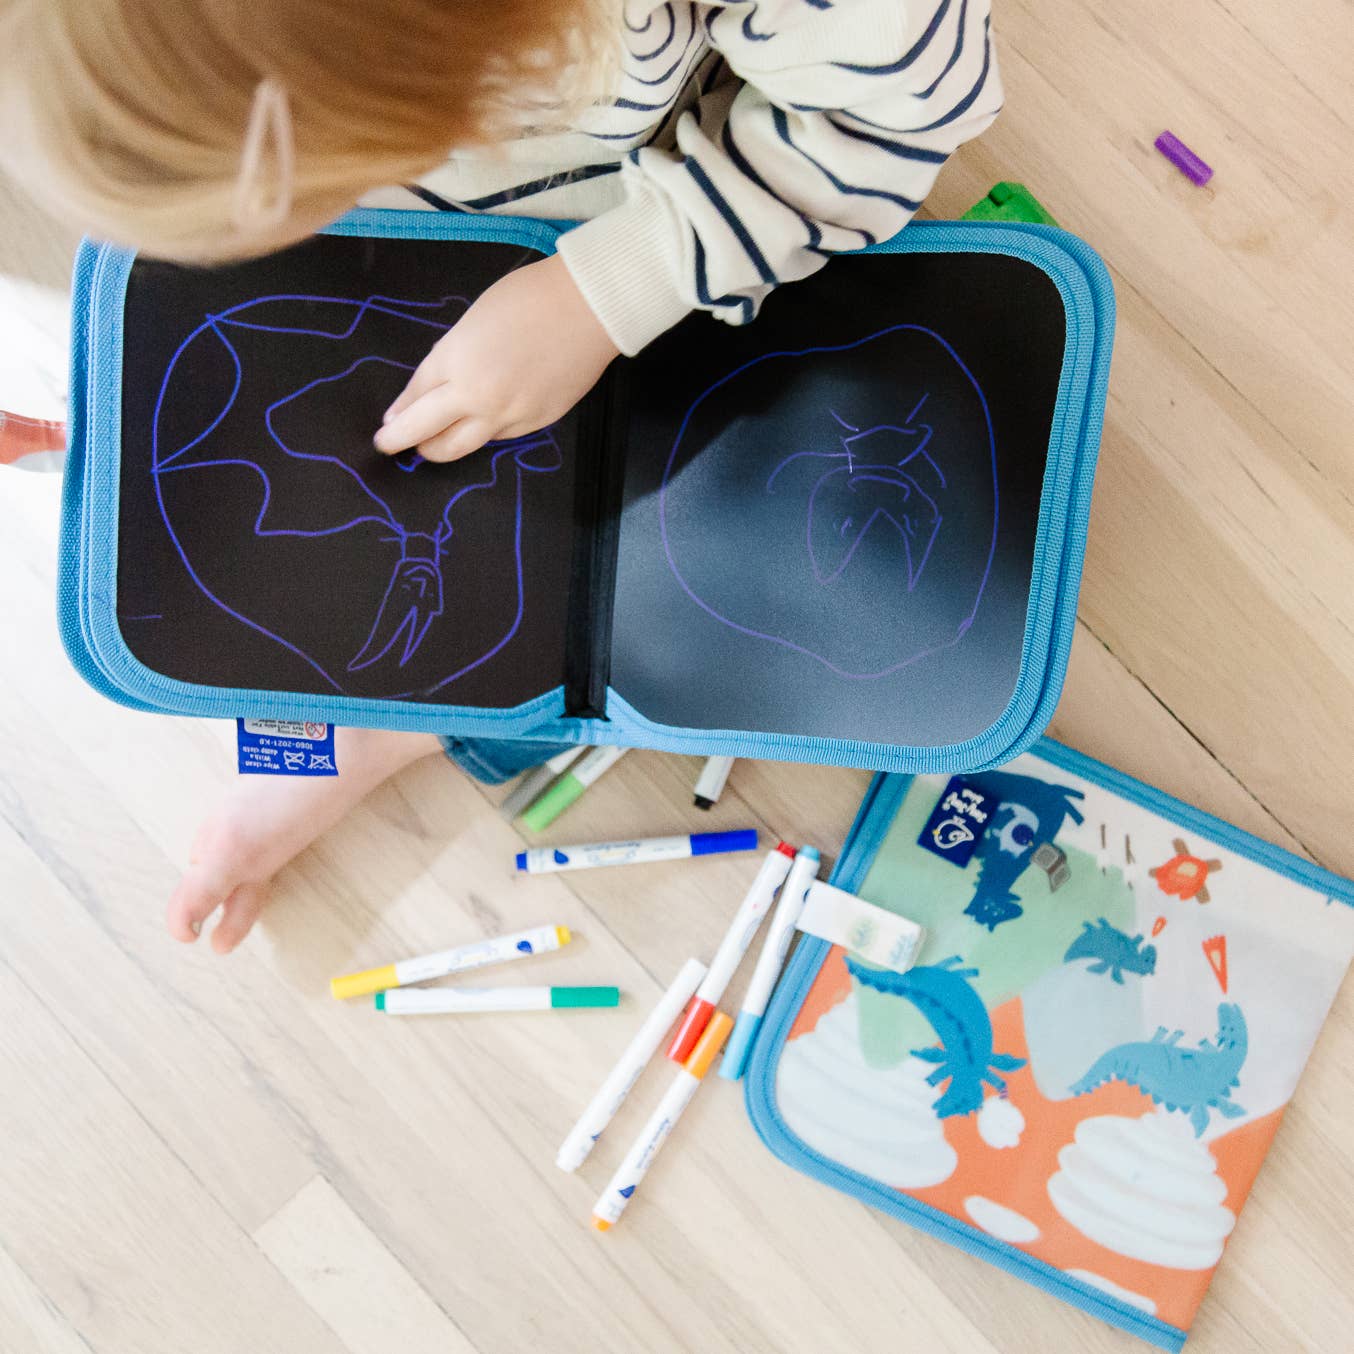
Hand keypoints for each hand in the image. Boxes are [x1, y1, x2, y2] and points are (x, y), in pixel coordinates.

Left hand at [373, 252, 619, 460]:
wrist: (588, 308)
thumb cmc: (528, 298)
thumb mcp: (471, 321)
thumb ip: (449, 357)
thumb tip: (433, 388)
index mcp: (455, 362)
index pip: (414, 399)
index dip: (397, 415)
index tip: (388, 425)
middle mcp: (476, 397)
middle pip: (427, 433)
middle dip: (403, 441)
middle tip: (390, 445)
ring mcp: (509, 415)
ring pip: (463, 446)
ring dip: (441, 447)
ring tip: (432, 444)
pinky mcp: (537, 422)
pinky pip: (500, 436)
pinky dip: (483, 432)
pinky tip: (481, 424)